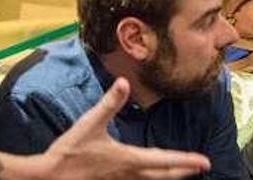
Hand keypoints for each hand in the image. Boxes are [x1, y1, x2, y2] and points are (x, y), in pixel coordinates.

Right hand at [34, 77, 211, 178]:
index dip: (186, 161)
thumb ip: (109, 103)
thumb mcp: (89, 123)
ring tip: (181, 173)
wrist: (48, 178)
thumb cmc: (69, 153)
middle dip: (183, 171)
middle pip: (163, 176)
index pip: (164, 160)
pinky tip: (149, 176)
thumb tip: (123, 82)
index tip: (204, 162)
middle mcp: (129, 175)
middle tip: (200, 168)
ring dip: (168, 177)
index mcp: (128, 159)